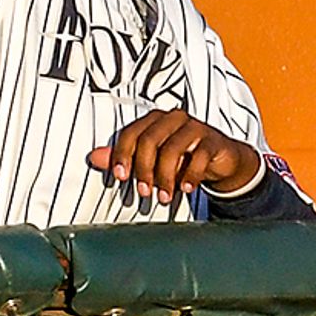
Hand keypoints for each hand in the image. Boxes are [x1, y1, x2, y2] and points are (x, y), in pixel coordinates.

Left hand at [94, 107, 263, 203]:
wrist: (221, 159)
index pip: (131, 133)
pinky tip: (186, 189)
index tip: (120, 177)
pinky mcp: (213, 140)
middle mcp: (172, 119)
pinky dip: (190, 176)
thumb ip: (124, 156)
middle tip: (144, 192)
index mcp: (153, 120)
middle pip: (149, 141)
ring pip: (172, 149)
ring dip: (165, 177)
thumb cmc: (182, 157)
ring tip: (164, 197)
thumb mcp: (152, 159)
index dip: (122, 155)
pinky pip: (199, 156)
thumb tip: (94, 157)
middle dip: (144, 169)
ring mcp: (194, 127)